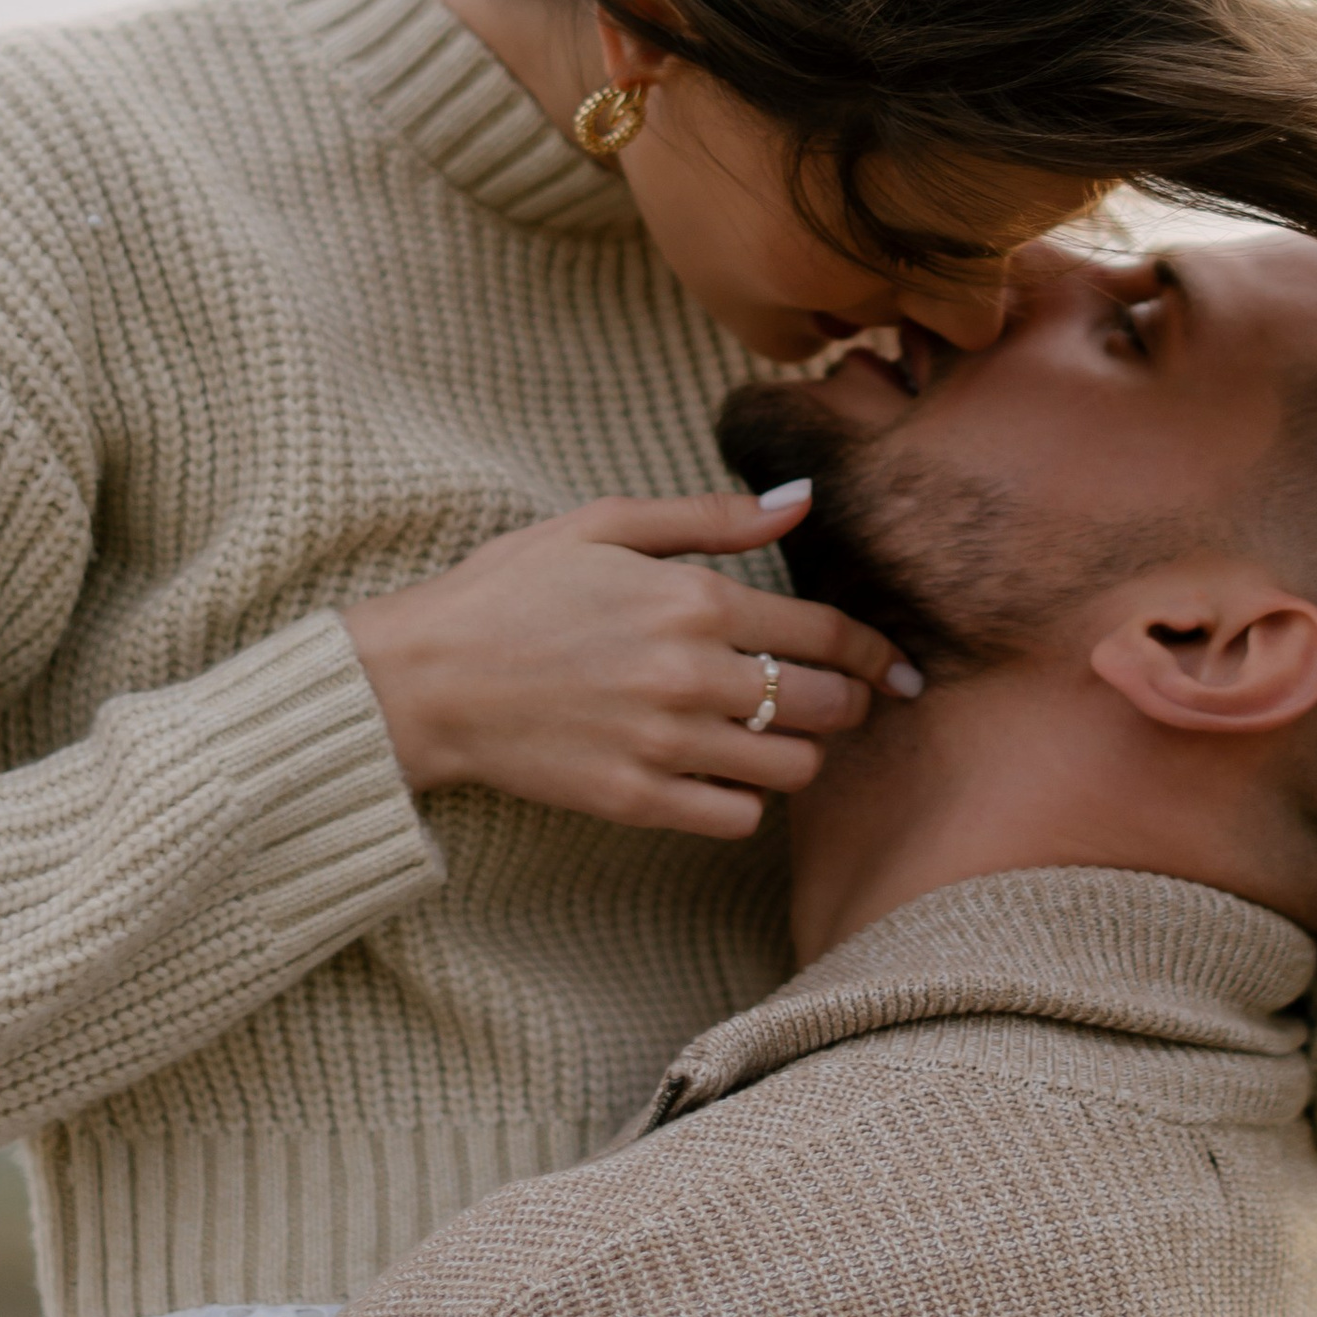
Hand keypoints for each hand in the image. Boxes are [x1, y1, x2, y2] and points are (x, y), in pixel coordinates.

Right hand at [339, 484, 921, 840]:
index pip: (828, 634)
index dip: (875, 652)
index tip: (894, 667)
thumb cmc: (509, 590)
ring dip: (799, 753)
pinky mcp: (635, 801)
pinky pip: (738, 818)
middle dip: (846, 702)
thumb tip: (802, 498)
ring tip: (775, 737)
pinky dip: (746, 800)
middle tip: (836, 701)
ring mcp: (664, 744)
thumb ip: (710, 517)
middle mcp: (691, 675)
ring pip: (792, 768)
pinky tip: (723, 775)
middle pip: (825, 705)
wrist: (422, 677)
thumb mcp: (604, 523)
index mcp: (693, 600)